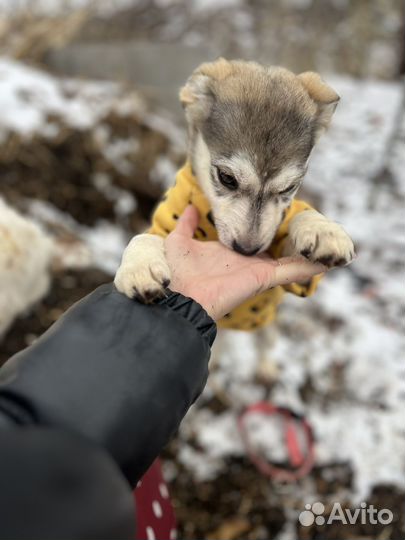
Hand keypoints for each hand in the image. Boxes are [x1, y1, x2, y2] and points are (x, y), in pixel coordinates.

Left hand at [164, 206, 326, 319]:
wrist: (179, 296)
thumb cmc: (177, 272)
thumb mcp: (180, 242)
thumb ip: (187, 225)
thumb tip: (191, 208)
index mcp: (231, 255)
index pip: (256, 246)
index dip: (271, 238)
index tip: (285, 226)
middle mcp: (247, 263)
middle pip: (278, 255)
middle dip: (296, 250)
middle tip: (318, 241)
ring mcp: (257, 271)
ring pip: (290, 263)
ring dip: (309, 259)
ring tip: (332, 253)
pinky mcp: (262, 277)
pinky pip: (290, 271)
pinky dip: (308, 267)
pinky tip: (326, 264)